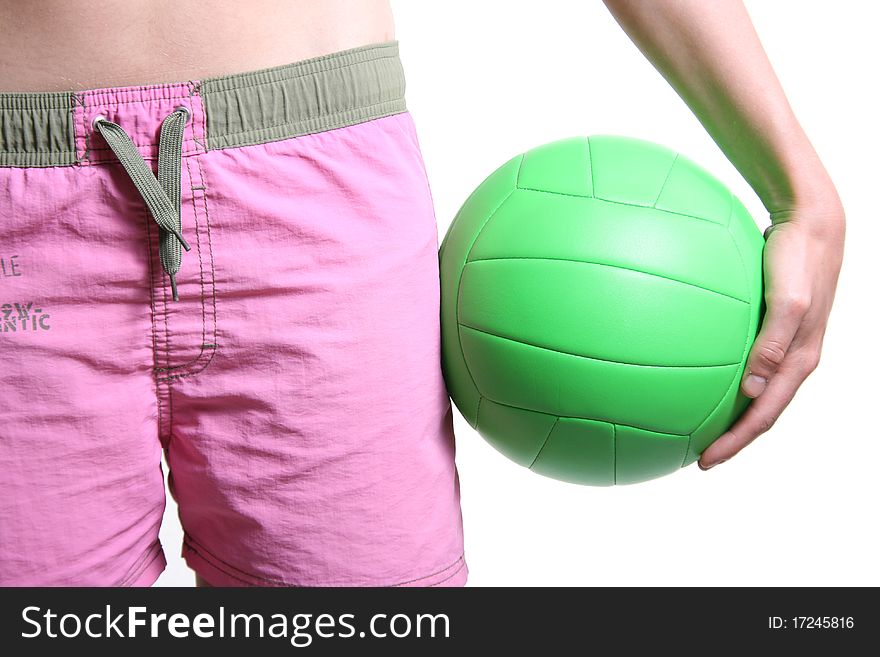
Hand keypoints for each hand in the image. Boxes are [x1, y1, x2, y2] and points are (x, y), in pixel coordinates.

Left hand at [698, 202, 844, 469]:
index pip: (765, 415)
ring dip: (728, 413)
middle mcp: (792, 359)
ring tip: (695, 424)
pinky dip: (723, 377)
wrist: (809, 225)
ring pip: (753, 390)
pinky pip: (744, 361)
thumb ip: (773, 344)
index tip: (705, 461)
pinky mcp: (770, 328)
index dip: (736, 442)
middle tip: (697, 455)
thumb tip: (752, 389)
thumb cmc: (797, 259)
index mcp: (800, 362)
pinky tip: (694, 371)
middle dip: (731, 438)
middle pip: (759, 412)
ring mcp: (782, 345)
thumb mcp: (787, 300)